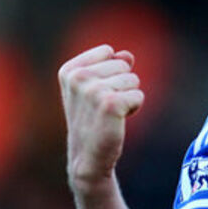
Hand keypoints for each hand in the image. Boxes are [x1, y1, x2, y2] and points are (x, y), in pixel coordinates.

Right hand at [59, 45, 144, 191]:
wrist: (88, 156)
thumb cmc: (94, 120)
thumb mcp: (96, 88)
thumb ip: (111, 65)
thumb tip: (127, 55)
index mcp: (69, 70)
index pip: (109, 52)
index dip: (112, 72)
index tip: (98, 93)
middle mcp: (78, 77)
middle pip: (123, 64)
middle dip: (122, 84)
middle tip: (105, 107)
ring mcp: (92, 90)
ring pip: (133, 80)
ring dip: (128, 97)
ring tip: (110, 114)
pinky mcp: (110, 103)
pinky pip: (138, 95)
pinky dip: (134, 108)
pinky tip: (118, 120)